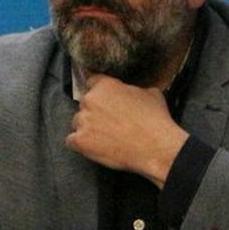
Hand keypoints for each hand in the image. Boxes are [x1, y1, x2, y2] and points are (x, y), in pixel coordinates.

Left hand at [65, 75, 188, 184]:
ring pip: (78, 122)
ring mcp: (82, 120)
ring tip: (106, 137)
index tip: (103, 100)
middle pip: (84, 104)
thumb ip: (131, 89)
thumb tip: (127, 90)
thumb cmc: (155, 121)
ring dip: (87, 128)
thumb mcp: (150, 93)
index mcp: (105, 86)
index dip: (99, 92)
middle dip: (95, 112)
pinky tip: (96, 146)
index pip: (92, 82)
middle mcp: (89, 100)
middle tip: (110, 123)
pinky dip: (81, 144)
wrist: (156, 147)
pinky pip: (72, 140)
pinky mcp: (79, 140)